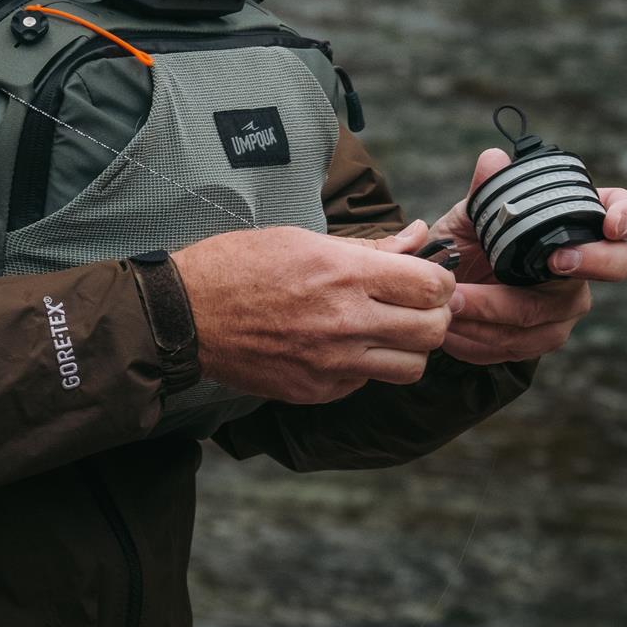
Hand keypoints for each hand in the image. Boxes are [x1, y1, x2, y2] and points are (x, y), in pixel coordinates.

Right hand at [172, 225, 456, 403]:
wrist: (187, 314)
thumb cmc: (240, 264)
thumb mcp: (305, 238)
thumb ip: (371, 246)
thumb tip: (419, 235)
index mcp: (344, 274)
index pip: (431, 286)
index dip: (439, 280)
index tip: (427, 277)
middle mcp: (345, 322)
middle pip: (433, 331)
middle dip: (433, 315)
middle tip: (416, 304)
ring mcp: (332, 363)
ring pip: (410, 367)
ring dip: (408, 347)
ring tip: (386, 329)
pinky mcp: (316, 391)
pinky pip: (366, 383)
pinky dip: (366, 365)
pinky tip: (343, 344)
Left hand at [375, 150, 626, 366]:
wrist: (449, 288)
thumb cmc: (471, 241)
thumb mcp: (471, 214)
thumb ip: (485, 190)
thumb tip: (494, 160)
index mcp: (575, 220)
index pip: (622, 209)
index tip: (611, 224)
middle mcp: (584, 262)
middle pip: (618, 264)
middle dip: (591, 262)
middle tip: (555, 259)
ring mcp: (568, 304)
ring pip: (543, 312)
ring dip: (492, 310)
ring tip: (451, 300)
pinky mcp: (544, 336)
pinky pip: (518, 342)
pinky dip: (480, 335)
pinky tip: (452, 325)